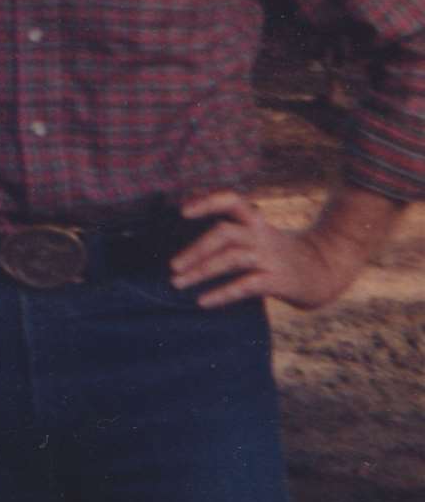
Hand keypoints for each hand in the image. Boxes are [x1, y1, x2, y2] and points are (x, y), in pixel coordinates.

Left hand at [170, 190, 370, 310]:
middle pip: (224, 233)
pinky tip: (203, 301)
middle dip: (195, 249)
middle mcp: (261, 236)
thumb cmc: (283, 253)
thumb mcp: (261, 234)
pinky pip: (246, 285)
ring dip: (201, 270)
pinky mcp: (278, 281)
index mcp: (256, 221)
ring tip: (178, 283)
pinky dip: (222, 293)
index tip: (182, 211)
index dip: (207, 202)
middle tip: (172, 266)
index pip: (231, 200)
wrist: (328, 270)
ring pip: (231, 258)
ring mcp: (270, 258)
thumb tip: (192, 238)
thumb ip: (235, 232)